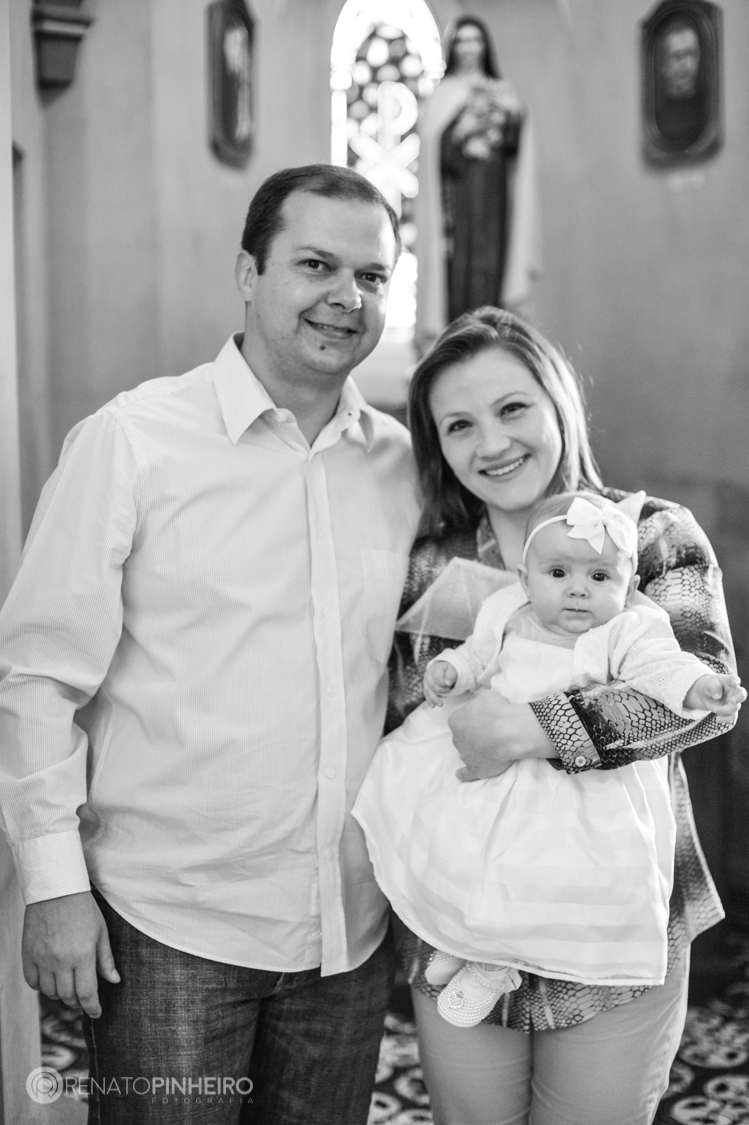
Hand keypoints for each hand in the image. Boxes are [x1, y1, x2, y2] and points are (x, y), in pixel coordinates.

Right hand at [22, 891, 119, 1017]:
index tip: (96, 1013)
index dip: (92, 1007)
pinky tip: (50, 980)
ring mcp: (42, 959)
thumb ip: (106, 959)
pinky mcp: (28, 954)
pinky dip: (41, 986)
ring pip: (49, 992)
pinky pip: (32, 982)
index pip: (87, 993)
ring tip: (68, 988)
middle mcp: (60, 961)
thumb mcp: (100, 931)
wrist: (56, 889)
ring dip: (60, 995)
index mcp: (82, 955)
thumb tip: (114, 981)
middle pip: (68, 996)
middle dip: (78, 1003)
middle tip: (83, 1000)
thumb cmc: (83, 908)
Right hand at [424, 661, 457, 706]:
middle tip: (449, 690)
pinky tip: (433, 705)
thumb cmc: (448, 670)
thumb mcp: (452, 670)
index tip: (449, 686)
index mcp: (435, 668)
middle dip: (440, 690)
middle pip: (431, 685)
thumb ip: (451, 675)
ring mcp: (426, 681)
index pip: (437, 678)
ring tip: (441, 704)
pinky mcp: (426, 687)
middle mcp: (428, 674)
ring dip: (434, 698)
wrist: (443, 669)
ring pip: (428, 691)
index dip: (443, 684)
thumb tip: (447, 683)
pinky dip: (429, 700)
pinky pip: (426, 694)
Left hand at [448, 692, 556, 781]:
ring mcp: (465, 755)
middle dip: (472, 735)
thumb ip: (476, 702)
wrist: (509, 731)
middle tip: (489, 733)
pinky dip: (463, 774)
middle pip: (462, 737)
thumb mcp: (484, 696)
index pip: (459, 720)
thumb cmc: (497, 710)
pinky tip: (461, 775)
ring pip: (466, 752)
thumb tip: (477, 705)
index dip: (471, 720)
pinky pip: (465, 774)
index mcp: (456, 721)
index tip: (483, 720)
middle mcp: (457, 739)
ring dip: (474, 751)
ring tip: (489, 749)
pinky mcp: (475, 769)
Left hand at [684, 673, 745, 719]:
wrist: (704, 695)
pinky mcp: (729, 710)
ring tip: (713, 709)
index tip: (735, 683)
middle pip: (742, 695)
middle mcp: (734, 691)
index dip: (736, 681)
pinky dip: (725, 719)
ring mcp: (733, 702)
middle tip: (732, 701)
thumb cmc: (709, 685)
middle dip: (739, 698)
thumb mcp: (709, 683)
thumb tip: (717, 696)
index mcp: (729, 681)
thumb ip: (714, 688)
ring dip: (725, 710)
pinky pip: (731, 717)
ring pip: (735, 708)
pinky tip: (717, 718)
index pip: (734, 679)